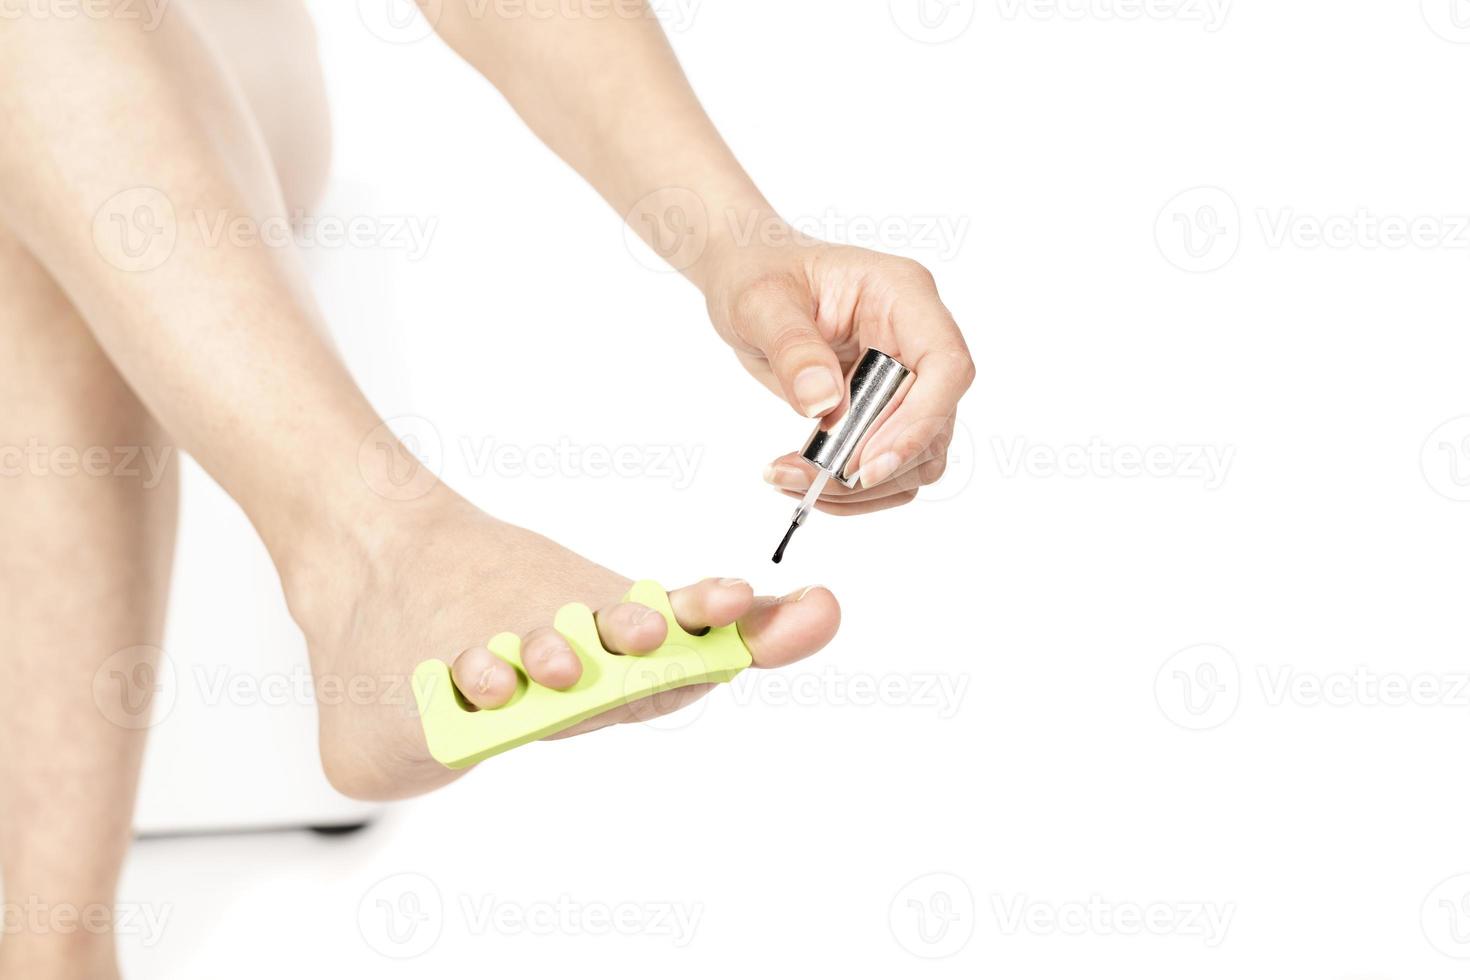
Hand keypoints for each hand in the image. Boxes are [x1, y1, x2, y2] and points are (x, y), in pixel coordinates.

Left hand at [702, 231, 973, 513]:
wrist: (746, 280)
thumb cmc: (757, 274)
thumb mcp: (760, 302)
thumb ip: (793, 349)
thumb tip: (822, 405)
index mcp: (902, 295)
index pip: (946, 365)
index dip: (919, 421)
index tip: (867, 464)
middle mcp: (916, 339)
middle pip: (933, 423)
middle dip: (873, 463)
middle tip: (807, 478)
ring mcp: (906, 379)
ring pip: (918, 456)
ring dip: (860, 486)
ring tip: (790, 479)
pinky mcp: (885, 411)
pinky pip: (891, 467)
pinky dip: (852, 491)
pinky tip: (801, 480)